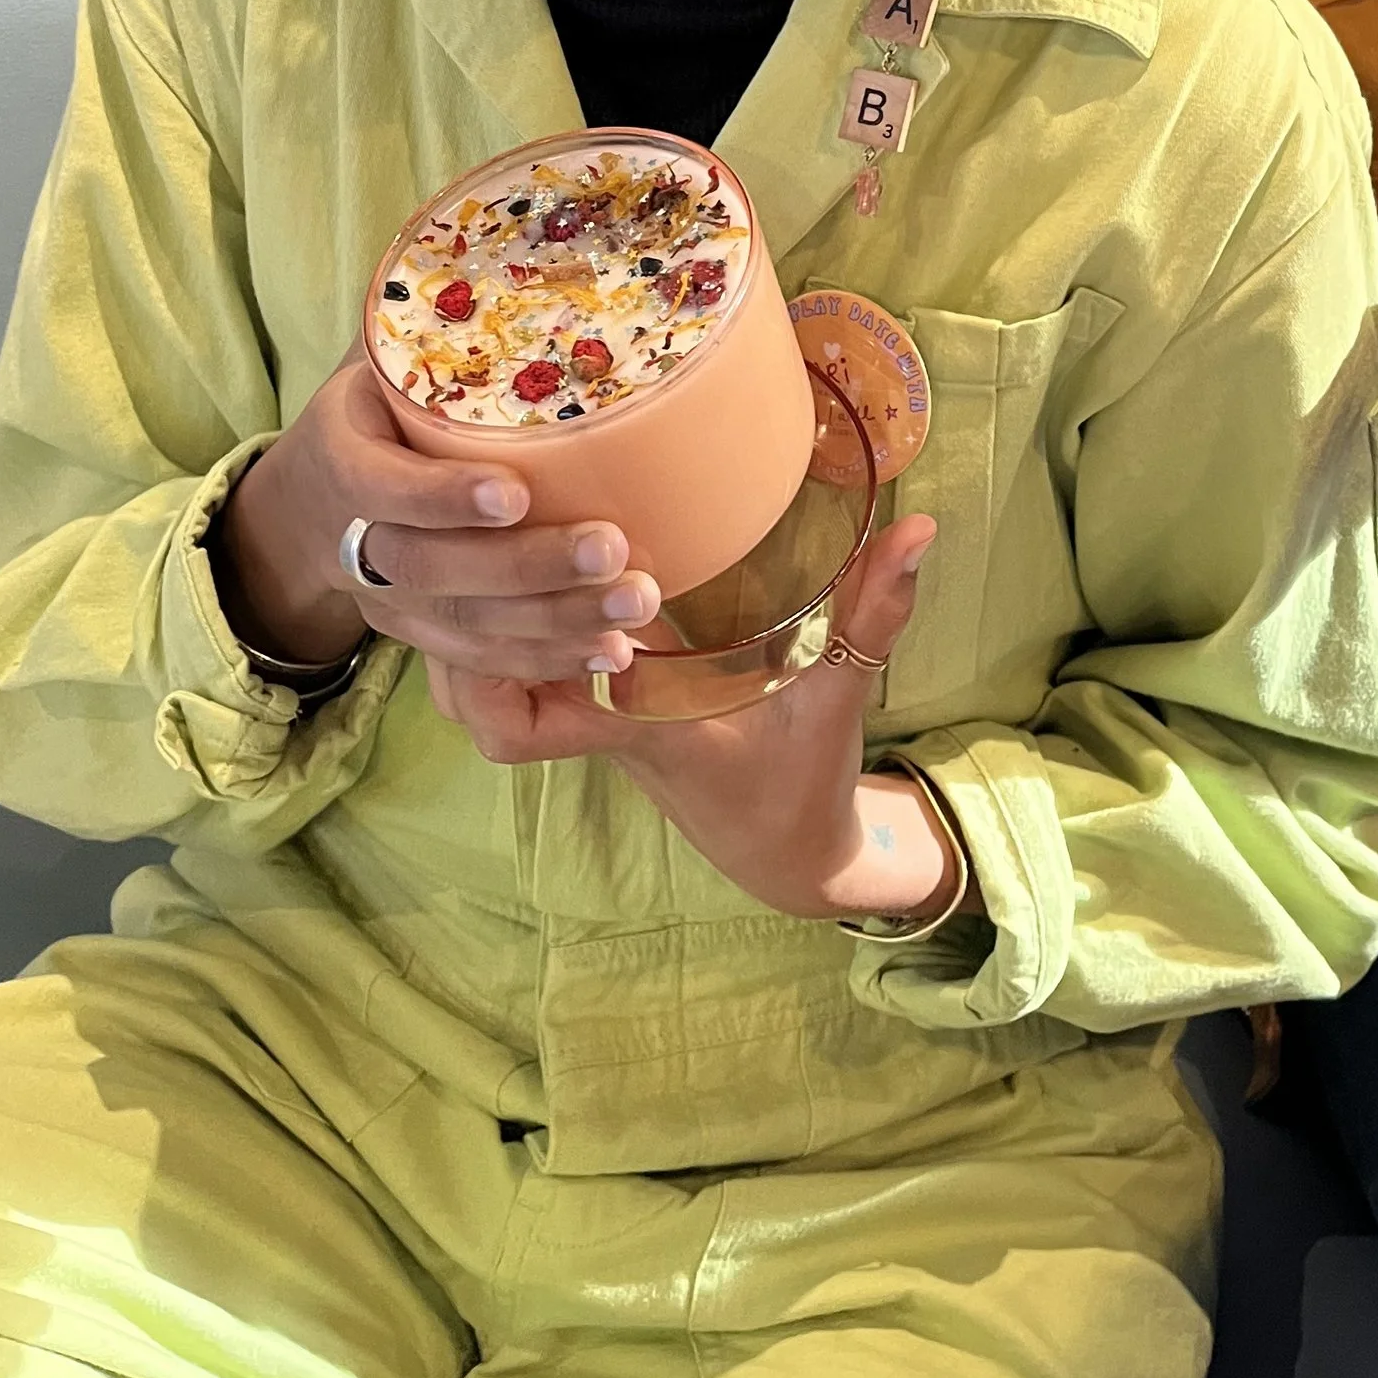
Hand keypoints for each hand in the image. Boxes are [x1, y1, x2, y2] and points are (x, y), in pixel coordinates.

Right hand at [212, 352, 664, 684]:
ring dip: (555, 624)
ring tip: (638, 607)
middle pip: (431, 572)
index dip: (439, 495)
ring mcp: (388, 602)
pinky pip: (484, 663)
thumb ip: (439, 310)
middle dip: (527, 567)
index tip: (512, 489)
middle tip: (616, 550)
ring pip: (464, 628)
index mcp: (342, 454)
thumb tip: (515, 233)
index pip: (374, 485)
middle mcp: (355, 540)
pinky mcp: (424, 639)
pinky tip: (615, 657)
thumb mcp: (388, 347)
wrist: (313, 498)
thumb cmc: (379, 400)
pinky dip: (550, 661)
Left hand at [426, 514, 955, 920]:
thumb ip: (874, 611)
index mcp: (649, 725)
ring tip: (462, 551)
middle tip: (475, 536)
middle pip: (487, 706)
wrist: (780, 850)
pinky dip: (481, 649)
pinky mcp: (582, 717)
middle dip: (471, 630)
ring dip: (461, 639)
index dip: (540, 632)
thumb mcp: (842, 692)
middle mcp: (599, 730)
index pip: (562, 697)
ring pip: (478, 705)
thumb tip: (916, 527)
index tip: (563, 557)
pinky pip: (501, 694)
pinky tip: (489, 581)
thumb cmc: (802, 778)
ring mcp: (583, 727)